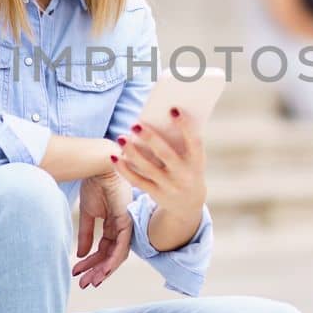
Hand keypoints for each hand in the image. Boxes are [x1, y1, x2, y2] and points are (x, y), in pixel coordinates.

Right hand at [73, 170, 132, 288]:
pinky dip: (113, 260)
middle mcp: (121, 228)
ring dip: (103, 270)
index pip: (103, 250)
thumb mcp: (87, 214)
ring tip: (90, 281)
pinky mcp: (126, 222)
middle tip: (83, 285)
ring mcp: (125, 226)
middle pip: (110, 257)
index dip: (90, 264)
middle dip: (96, 272)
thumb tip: (81, 254)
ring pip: (117, 256)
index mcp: (112, 226)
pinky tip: (104, 271)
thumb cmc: (94, 185)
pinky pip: (122, 246)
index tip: (77, 273)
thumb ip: (86, 234)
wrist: (97, 167)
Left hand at [112, 108, 207, 226]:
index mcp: (197, 162)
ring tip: (121, 137)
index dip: (185, 126)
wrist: (189, 204)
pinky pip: (137, 181)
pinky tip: (115, 156)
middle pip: (166, 155)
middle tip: (135, 124)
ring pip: (147, 168)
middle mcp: (184, 175)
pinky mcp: (156, 194)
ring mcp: (170, 186)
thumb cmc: (187, 169)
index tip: (173, 109)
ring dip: (132, 152)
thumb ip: (180, 141)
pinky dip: (124, 169)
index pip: (194, 142)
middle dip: (150, 139)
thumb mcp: (192, 158)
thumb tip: (159, 116)